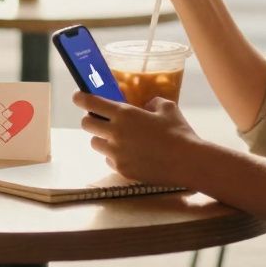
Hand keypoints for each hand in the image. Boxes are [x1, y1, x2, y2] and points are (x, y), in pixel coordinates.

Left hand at [73, 91, 201, 188]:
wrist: (188, 162)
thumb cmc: (179, 132)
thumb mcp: (167, 108)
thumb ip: (151, 103)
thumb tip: (146, 106)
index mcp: (124, 114)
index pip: (91, 103)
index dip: (80, 98)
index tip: (77, 96)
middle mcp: (115, 133)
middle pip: (86, 124)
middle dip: (90, 119)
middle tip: (101, 118)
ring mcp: (117, 154)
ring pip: (95, 143)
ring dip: (102, 138)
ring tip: (117, 138)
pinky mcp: (122, 170)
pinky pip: (109, 159)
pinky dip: (114, 155)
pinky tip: (130, 153)